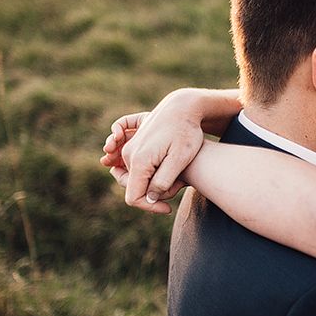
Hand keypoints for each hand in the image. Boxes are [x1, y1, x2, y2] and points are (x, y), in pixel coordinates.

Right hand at [100, 90, 207, 213]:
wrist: (183, 107)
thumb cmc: (186, 132)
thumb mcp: (179, 159)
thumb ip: (163, 181)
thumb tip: (150, 198)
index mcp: (139, 161)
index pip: (134, 197)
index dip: (150, 207)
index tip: (168, 208)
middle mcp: (129, 155)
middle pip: (134, 187)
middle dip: (154, 193)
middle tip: (178, 185)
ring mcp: (130, 148)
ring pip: (136, 176)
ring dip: (153, 181)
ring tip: (176, 175)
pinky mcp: (135, 143)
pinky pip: (134, 164)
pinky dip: (146, 172)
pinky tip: (162, 170)